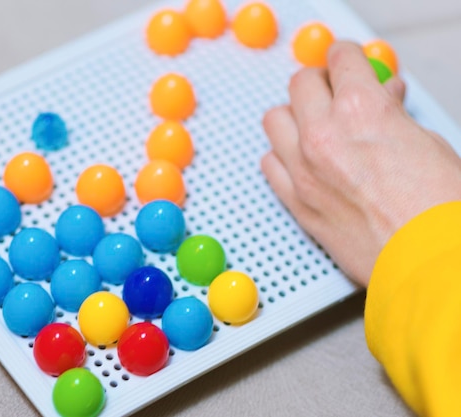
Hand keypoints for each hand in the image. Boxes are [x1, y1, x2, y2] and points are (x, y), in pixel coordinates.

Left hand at [261, 41, 460, 285]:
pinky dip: (282, 156)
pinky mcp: (294, 202)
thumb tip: (383, 96)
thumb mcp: (426, 142)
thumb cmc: (437, 208)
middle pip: (300, 83)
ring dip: (294, 117)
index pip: (339, 58)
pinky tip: (302, 161)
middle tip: (335, 94)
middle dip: (319, 82)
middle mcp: (322, 135)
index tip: (346, 61)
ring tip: (315, 127)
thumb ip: (393, 114)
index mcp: (361, 110)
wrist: (428, 264)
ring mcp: (302, 170)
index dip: (346, 56)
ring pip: (274, 120)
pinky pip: (268, 163)